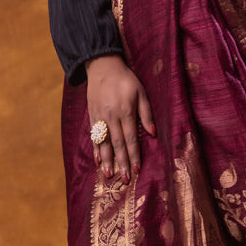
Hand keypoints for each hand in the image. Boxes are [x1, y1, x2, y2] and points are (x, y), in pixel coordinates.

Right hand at [86, 55, 155, 181]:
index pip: (131, 138)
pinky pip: (94, 136)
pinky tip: (97, 161)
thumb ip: (146, 113)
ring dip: (106, 160)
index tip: (137, 169)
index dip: (134, 155)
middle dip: (121, 163)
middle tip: (125, 179)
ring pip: (104, 143)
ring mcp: (100, 117)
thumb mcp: (140, 92)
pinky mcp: (92, 116)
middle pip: (117, 144)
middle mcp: (111, 117)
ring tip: (108, 175)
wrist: (102, 66)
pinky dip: (95, 149)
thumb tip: (153, 134)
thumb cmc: (125, 79)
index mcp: (125, 111)